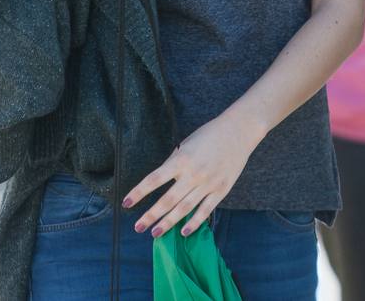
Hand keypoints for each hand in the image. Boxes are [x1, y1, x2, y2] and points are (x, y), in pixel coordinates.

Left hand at [124, 112, 262, 237]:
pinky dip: (194, 222)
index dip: (139, 192)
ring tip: (155, 233)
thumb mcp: (186, 144)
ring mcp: (208, 183)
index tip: (126, 203)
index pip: (154, 179)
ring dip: (168, 222)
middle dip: (151, 215)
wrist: (238, 131)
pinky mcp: (221, 190)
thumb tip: (160, 181)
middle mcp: (193, 173)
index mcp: (182, 160)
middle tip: (138, 227)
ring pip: (184, 208)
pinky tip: (183, 232)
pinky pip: (205, 210)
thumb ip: (174, 163)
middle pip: (168, 199)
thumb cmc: (209, 135)